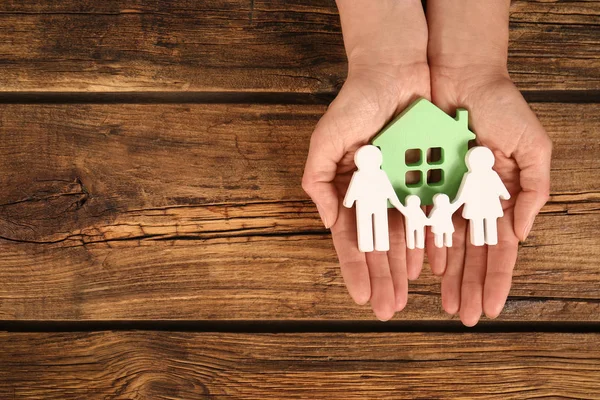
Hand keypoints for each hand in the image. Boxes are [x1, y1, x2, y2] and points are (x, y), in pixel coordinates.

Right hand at [302, 0, 429, 320]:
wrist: (395, 71)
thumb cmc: (356, 104)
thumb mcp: (326, 140)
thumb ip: (317, 180)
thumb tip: (327, 220)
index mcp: (349, 190)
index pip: (350, 238)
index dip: (355, 268)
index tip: (362, 296)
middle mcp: (374, 194)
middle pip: (377, 245)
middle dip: (381, 278)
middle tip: (387, 310)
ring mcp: (400, 187)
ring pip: (403, 237)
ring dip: (402, 268)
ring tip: (405, 296)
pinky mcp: (425, 176)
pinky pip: (427, 215)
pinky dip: (427, 240)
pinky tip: (428, 265)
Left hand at [427, 0, 551, 325]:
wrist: (461, 75)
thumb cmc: (500, 107)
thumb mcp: (531, 146)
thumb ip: (533, 190)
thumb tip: (523, 233)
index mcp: (500, 198)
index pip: (499, 249)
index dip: (496, 279)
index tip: (490, 308)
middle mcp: (472, 201)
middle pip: (471, 254)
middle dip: (468, 285)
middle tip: (463, 316)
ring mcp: (447, 193)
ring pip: (445, 243)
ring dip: (446, 274)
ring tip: (442, 301)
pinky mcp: (420, 181)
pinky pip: (419, 219)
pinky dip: (421, 244)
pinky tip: (420, 268)